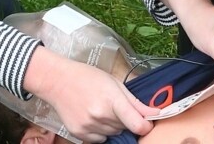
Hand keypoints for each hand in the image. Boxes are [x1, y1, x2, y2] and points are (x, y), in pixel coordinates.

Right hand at [24, 47, 157, 141]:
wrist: (57, 81)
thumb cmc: (88, 77)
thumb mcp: (115, 83)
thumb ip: (136, 102)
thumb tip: (156, 113)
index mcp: (112, 100)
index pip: (137, 124)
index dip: (146, 126)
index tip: (146, 123)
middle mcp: (100, 115)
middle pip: (125, 128)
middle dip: (125, 120)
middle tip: (114, 106)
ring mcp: (88, 126)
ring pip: (112, 134)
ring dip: (112, 126)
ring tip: (101, 109)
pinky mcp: (79, 134)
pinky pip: (99, 140)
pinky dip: (100, 132)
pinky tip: (92, 117)